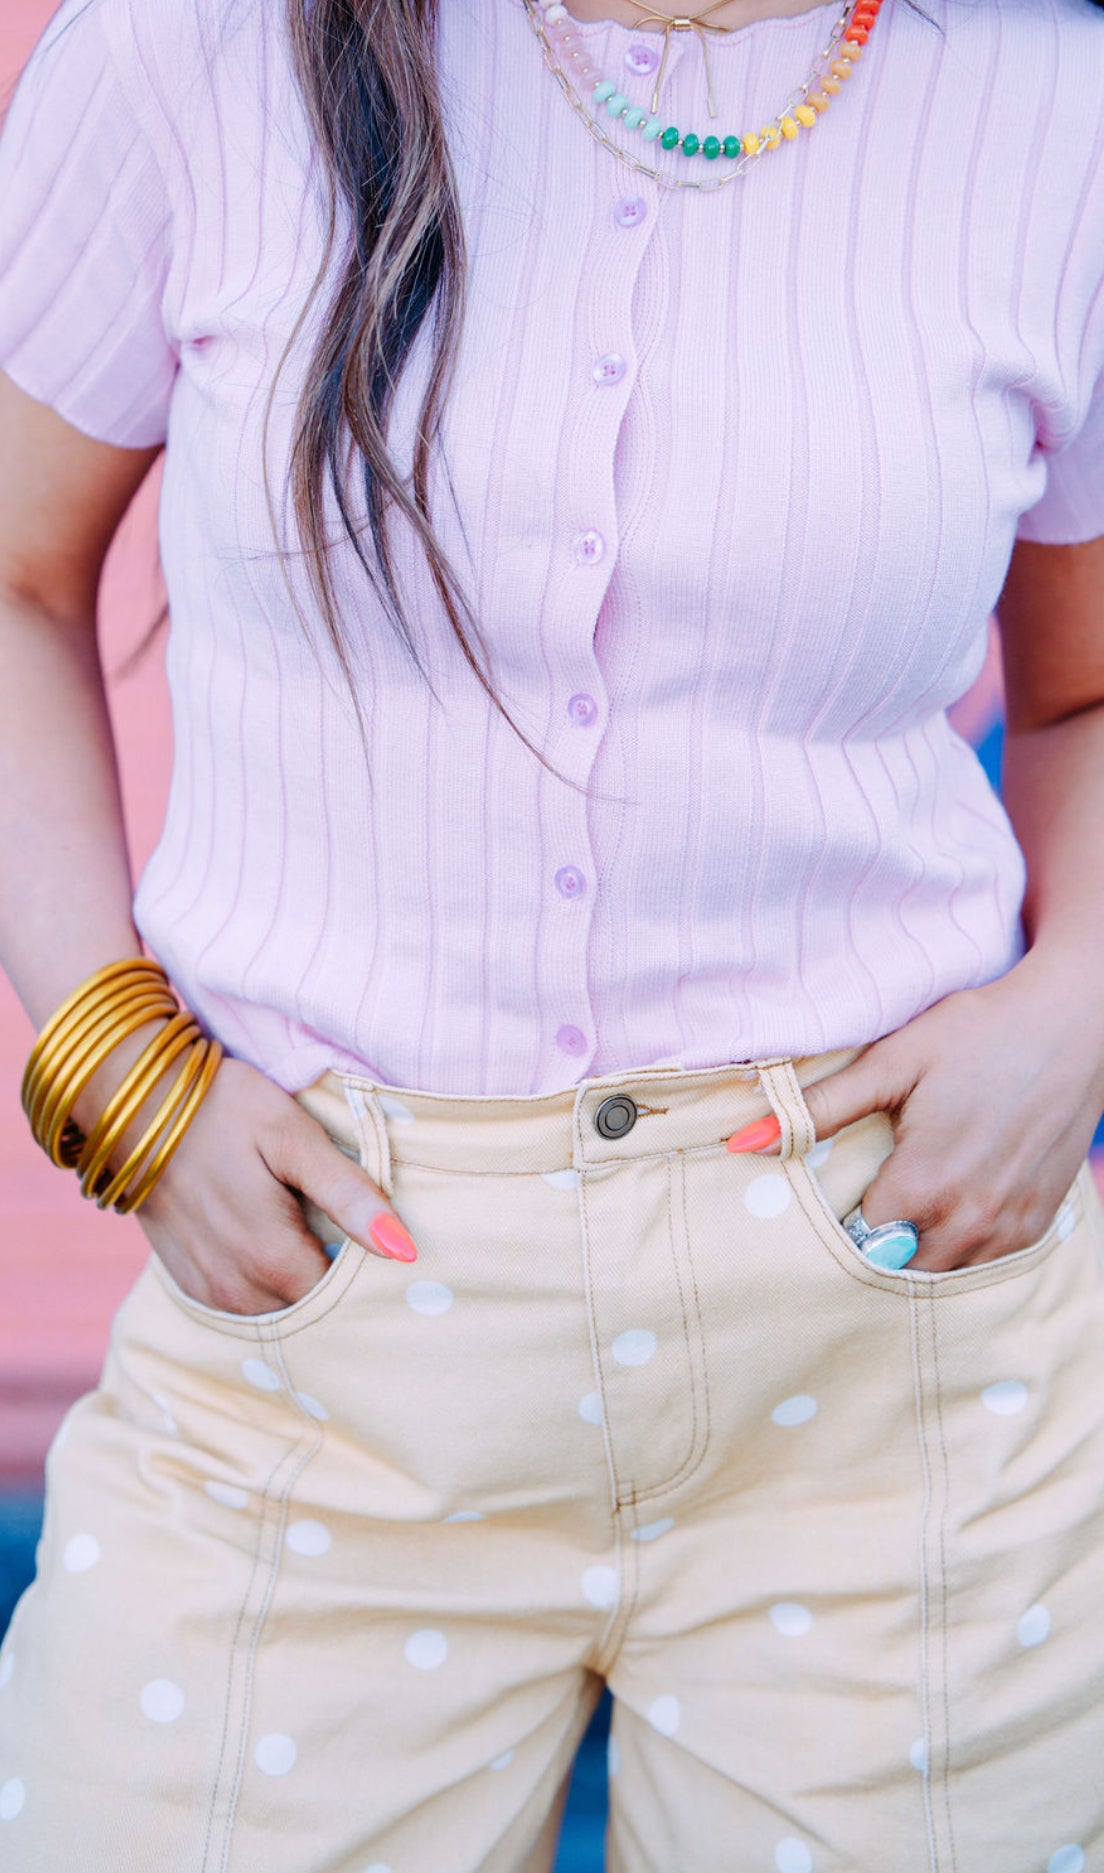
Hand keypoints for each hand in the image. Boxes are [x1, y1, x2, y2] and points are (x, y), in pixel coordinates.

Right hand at [107, 1056, 416, 1313]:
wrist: (133, 1104)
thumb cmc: (222, 1109)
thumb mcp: (293, 1137)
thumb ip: (348, 1196)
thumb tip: (404, 1250)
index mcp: (273, 1260)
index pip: (347, 1299)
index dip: (372, 1275)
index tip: (387, 1244)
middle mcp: (239, 1292)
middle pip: (315, 1310)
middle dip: (341, 1284)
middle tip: (351, 1230)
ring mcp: (209, 1293)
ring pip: (282, 1312)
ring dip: (304, 1284)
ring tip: (316, 1232)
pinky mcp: (191, 1284)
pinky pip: (248, 1305)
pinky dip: (270, 1284)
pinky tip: (279, 1242)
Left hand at [798, 954, 1102, 1270]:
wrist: (1078, 1023)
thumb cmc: (981, 1032)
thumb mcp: (895, 1060)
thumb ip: (820, 1108)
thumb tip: (743, 1141)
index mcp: (923, 1186)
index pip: (850, 1242)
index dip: (829, 1222)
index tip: (819, 1199)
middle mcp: (968, 1222)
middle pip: (892, 1267)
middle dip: (867, 1246)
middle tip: (854, 1203)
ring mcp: (1007, 1230)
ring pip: (938, 1274)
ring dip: (912, 1250)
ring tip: (896, 1206)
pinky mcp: (1035, 1225)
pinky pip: (980, 1263)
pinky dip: (956, 1246)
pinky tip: (942, 1206)